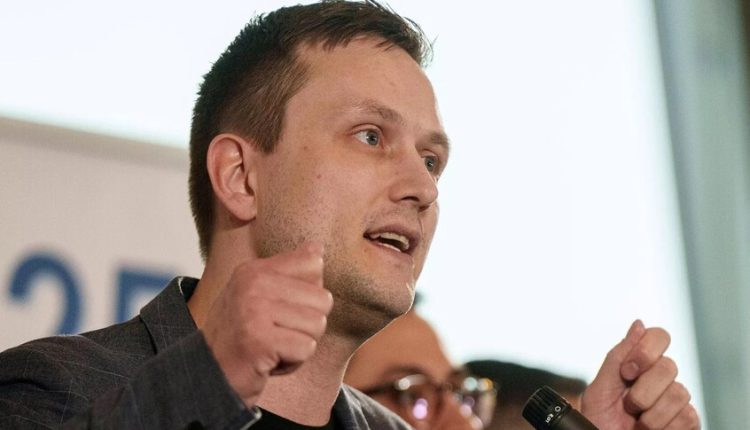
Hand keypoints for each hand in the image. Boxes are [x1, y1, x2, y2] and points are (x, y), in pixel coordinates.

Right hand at [201, 243, 332, 406]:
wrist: (206, 377)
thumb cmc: (240, 336)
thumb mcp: (258, 296)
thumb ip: (288, 271)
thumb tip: (318, 248)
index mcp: (254, 270)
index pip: (314, 265)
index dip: (308, 296)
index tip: (282, 310)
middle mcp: (253, 284)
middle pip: (322, 299)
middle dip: (307, 326)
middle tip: (277, 335)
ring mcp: (254, 310)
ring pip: (317, 325)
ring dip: (300, 345)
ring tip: (273, 347)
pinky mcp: (259, 340)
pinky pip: (306, 348)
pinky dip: (293, 362)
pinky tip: (269, 361)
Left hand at [581, 320, 699, 429]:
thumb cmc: (600, 420)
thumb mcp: (600, 388)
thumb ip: (617, 356)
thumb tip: (639, 324)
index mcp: (640, 364)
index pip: (659, 337)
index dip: (645, 352)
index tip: (627, 372)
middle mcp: (661, 378)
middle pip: (669, 366)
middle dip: (642, 392)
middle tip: (628, 407)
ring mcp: (677, 399)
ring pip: (679, 393)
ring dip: (651, 416)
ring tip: (637, 424)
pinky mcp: (689, 421)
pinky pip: (687, 417)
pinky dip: (665, 428)